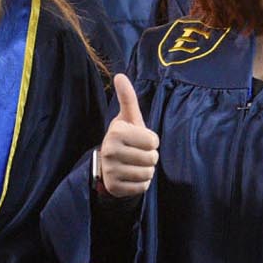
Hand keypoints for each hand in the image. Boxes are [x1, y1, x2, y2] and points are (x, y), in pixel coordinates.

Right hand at [96, 74, 158, 198]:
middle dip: (150, 157)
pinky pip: (142, 187)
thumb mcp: (128, 118)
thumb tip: (120, 75)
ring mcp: (110, 170)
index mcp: (116, 132)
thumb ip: (127, 98)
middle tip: (138, 153)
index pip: (153, 140)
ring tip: (135, 164)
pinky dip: (141, 183)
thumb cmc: (125, 137)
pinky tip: (130, 176)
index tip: (140, 139)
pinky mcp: (113, 187)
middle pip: (152, 158)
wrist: (108, 164)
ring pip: (148, 174)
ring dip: (146, 170)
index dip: (151, 141)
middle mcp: (110, 151)